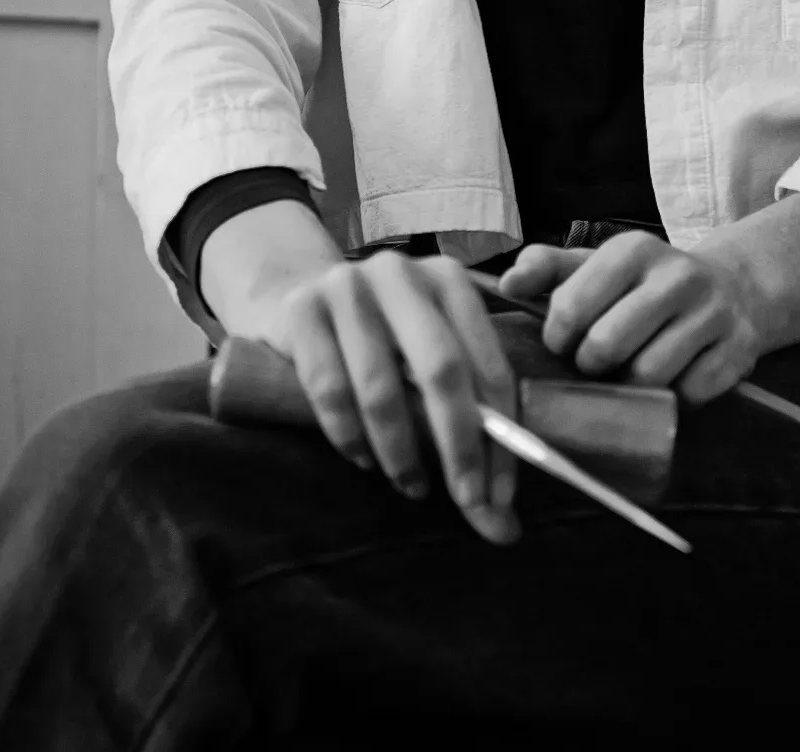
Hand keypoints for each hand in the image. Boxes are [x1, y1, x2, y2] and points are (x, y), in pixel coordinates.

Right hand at [243, 250, 519, 544]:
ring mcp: (348, 285)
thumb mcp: (427, 362)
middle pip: (442, 369)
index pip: (489, 364)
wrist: (296, 296)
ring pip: (382, 386)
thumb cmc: (380, 340)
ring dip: (399, 451)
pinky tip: (362, 459)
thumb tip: (503, 526)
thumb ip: (467, 429)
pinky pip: (329, 387)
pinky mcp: (302, 309)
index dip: (502, 436)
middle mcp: (402, 273)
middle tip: (466, 503)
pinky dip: (348, 435)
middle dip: (459, 446)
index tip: (501, 498)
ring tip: (409, 485)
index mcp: (449, 281)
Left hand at [501, 231, 766, 404]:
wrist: (730, 288)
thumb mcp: (595, 265)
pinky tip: (671, 379)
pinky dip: (675, 397)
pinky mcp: (739, 347)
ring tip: (629, 372)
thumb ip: (546, 268)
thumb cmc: (643, 284)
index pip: (571, 307)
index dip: (558, 338)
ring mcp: (713, 311)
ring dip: (631, 386)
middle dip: (591, 365)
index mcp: (633, 249)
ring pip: (650, 374)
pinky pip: (691, 393)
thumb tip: (506, 284)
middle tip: (594, 364)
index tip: (563, 343)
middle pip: (608, 345)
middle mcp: (677, 274)